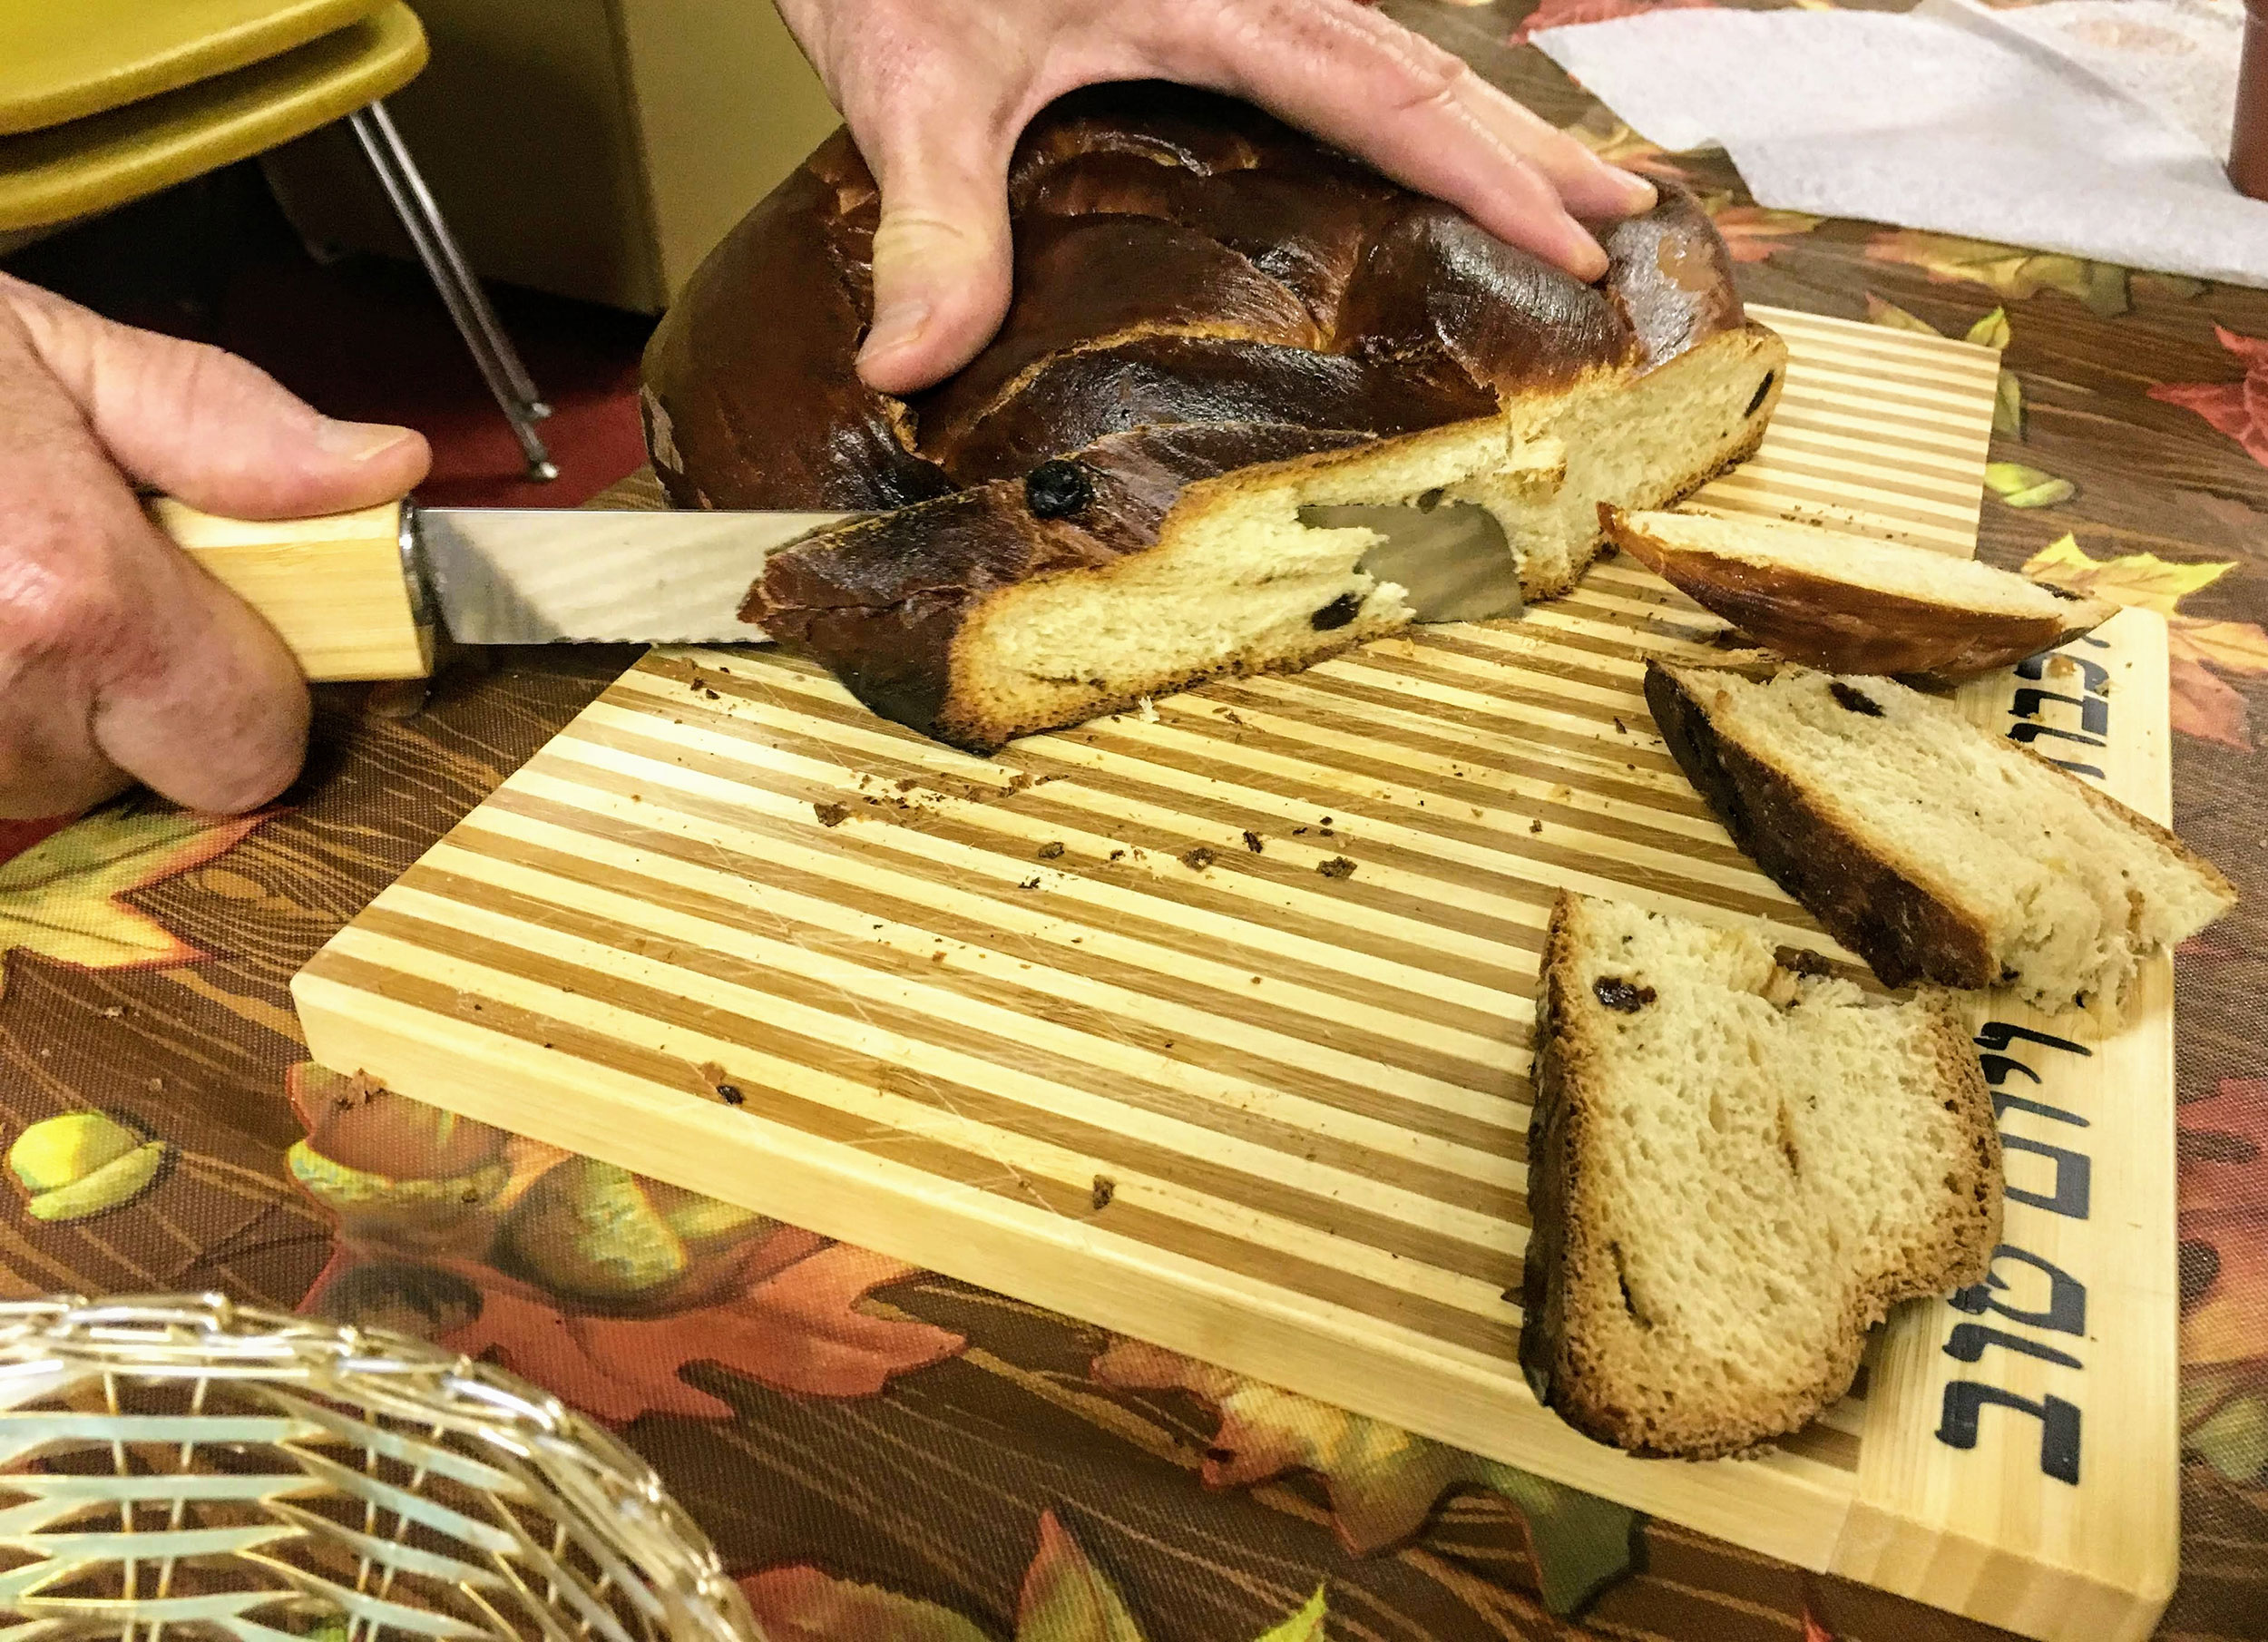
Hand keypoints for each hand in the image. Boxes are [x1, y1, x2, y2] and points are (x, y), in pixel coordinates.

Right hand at [0, 274, 428, 818]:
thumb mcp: (42, 347)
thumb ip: (223, 426)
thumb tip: (386, 471)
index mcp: (67, 599)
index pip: (254, 748)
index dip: (247, 685)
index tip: (206, 619)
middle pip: (144, 774)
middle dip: (125, 688)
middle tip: (42, 574)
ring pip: (37, 786)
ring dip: (22, 705)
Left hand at [770, 0, 1658, 394]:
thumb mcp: (909, 74)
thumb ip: (934, 218)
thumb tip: (914, 366)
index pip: (1385, 96)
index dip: (1486, 174)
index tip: (1574, 242)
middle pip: (1425, 67)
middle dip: (1533, 146)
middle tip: (1633, 215)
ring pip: (1393, 54)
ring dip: (1484, 125)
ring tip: (1570, 187)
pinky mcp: (1195, 3)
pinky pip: (1336, 59)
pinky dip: (1402, 112)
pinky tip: (1421, 156)